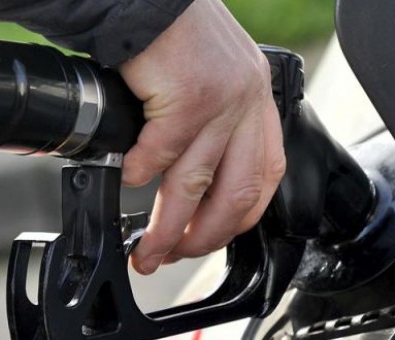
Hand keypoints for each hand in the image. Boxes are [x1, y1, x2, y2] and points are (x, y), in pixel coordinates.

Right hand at [120, 0, 285, 274]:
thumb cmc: (177, 35)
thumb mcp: (218, 79)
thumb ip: (219, 124)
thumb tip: (198, 178)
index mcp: (257, 102)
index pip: (265, 177)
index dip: (239, 216)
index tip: (213, 236)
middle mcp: (247, 103)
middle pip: (235, 192)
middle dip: (205, 237)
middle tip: (177, 255)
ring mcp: (221, 101)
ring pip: (195, 183)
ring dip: (169, 225)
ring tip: (149, 247)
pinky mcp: (189, 96)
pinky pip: (161, 151)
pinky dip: (141, 172)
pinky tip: (128, 178)